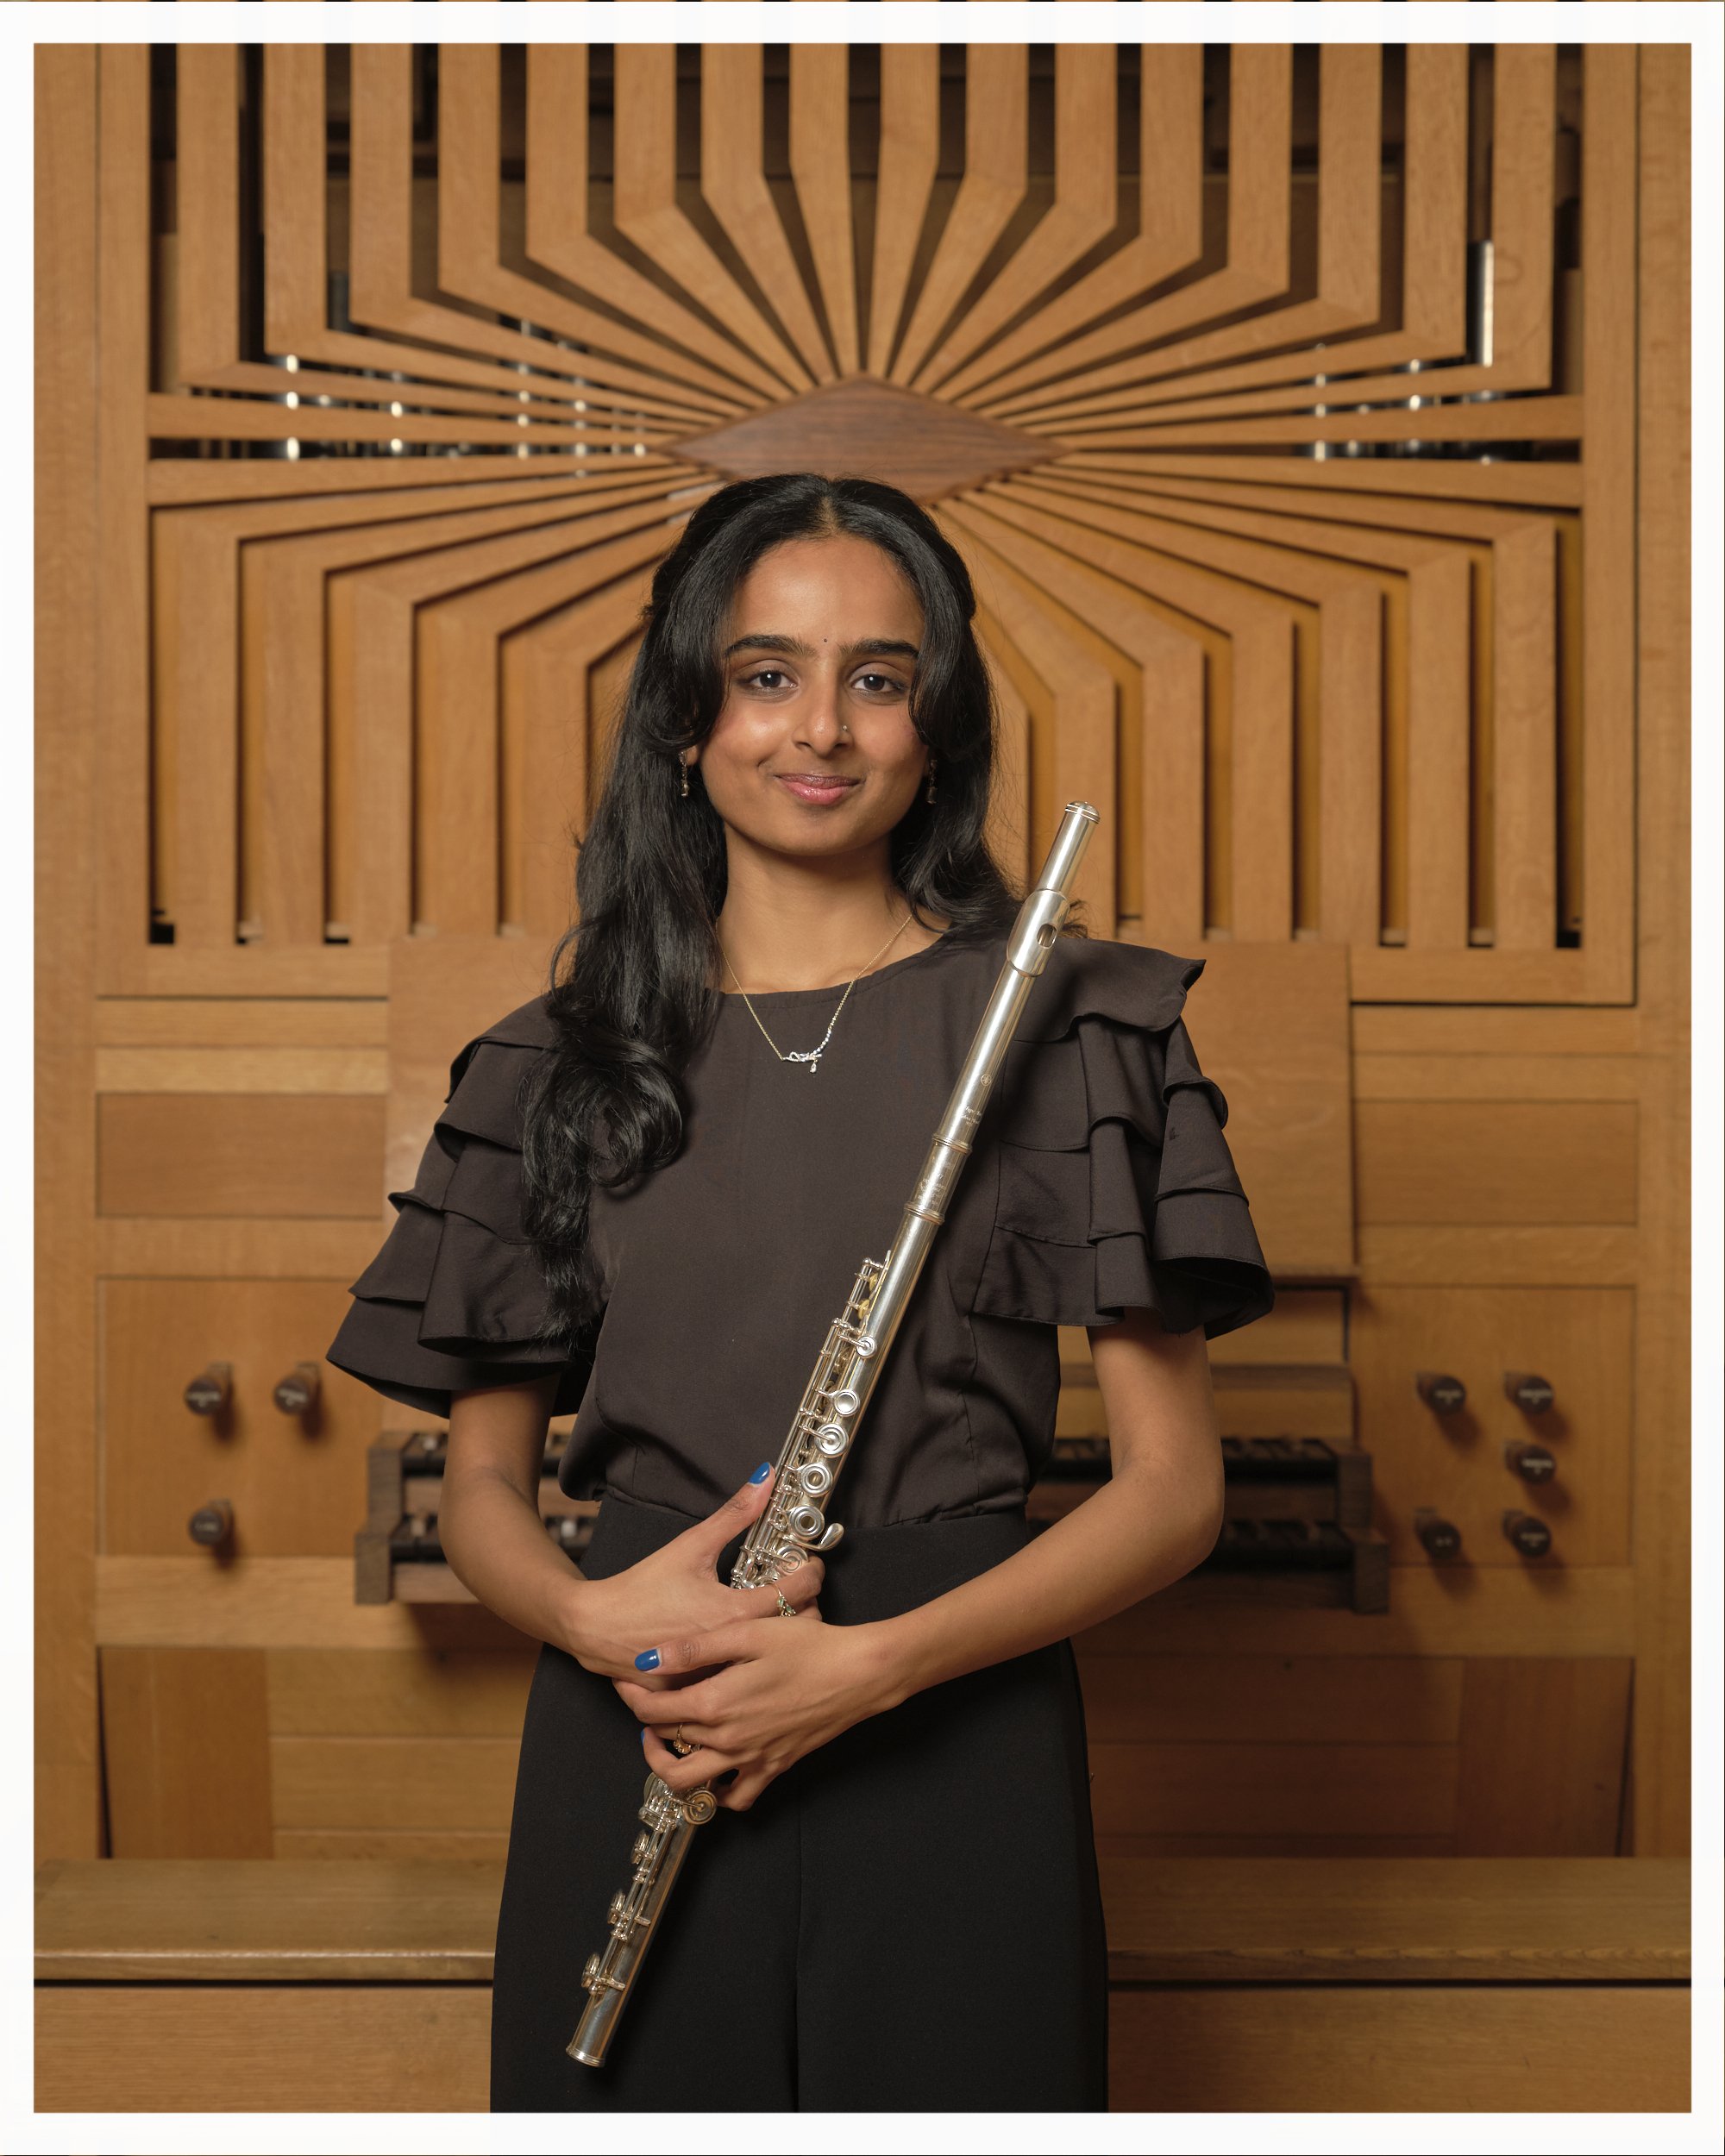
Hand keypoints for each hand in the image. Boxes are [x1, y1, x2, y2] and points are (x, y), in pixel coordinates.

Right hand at [562, 1465, 822, 1682]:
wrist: (595, 1626)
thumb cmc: (640, 1589)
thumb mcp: (691, 1545)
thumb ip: (734, 1514)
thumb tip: (763, 1480)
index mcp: (734, 1613)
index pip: (798, 1594)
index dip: (812, 1575)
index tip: (811, 1566)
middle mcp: (731, 1649)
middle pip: (794, 1630)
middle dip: (805, 1607)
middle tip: (797, 1589)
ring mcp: (718, 1674)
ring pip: (770, 1657)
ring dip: (780, 1635)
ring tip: (774, 1615)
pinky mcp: (702, 1691)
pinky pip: (739, 1677)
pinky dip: (748, 1659)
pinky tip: (742, 1643)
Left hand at [613, 1611, 901, 1811]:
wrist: (858, 1674)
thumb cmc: (808, 1647)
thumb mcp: (747, 1633)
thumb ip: (694, 1648)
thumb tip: (648, 1659)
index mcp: (715, 1704)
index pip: (653, 1710)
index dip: (631, 1695)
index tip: (623, 1680)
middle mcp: (728, 1740)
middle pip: (667, 1743)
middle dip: (646, 1723)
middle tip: (642, 1701)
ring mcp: (751, 1759)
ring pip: (691, 1784)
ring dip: (668, 1768)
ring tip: (665, 1743)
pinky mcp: (774, 1767)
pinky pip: (736, 1797)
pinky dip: (717, 1792)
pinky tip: (714, 1769)